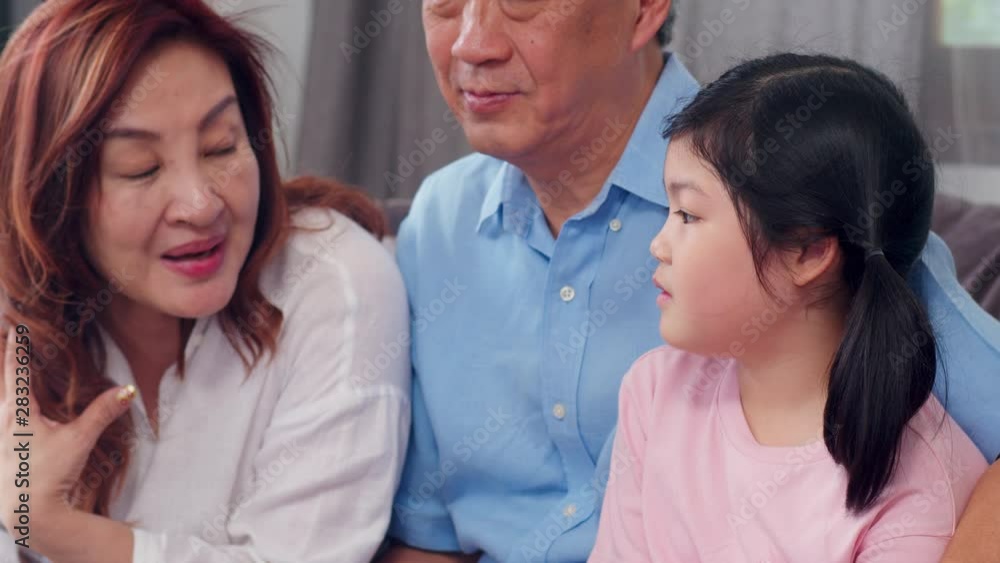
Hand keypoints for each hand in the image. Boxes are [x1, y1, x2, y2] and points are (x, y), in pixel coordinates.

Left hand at [0, 326, 135, 540]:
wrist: (25, 513)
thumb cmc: (46, 474)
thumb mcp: (78, 440)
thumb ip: (102, 412)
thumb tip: (126, 390)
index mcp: (17, 412)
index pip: (15, 370)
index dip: (16, 347)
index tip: (14, 327)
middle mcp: (1, 421)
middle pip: (0, 384)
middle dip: (3, 364)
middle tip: (4, 340)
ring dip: (3, 388)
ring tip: (7, 375)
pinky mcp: (1, 453)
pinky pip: (1, 422)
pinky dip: (6, 410)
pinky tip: (14, 417)